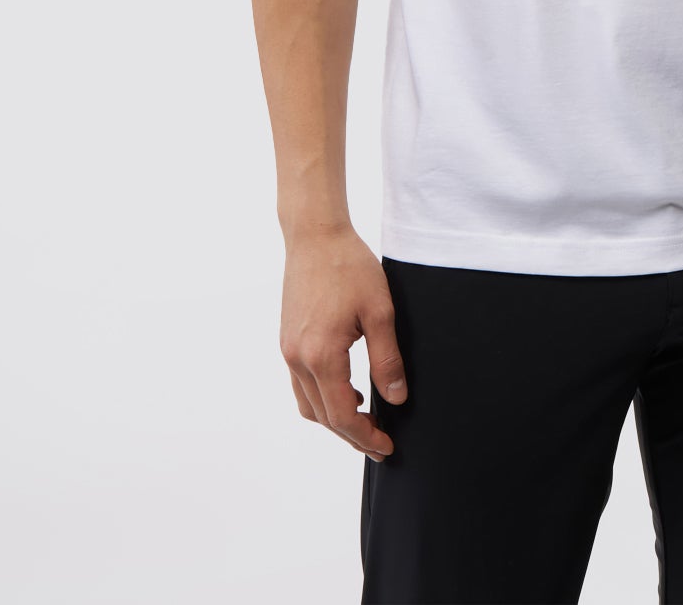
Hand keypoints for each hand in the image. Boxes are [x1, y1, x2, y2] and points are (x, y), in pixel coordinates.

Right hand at [280, 225, 407, 459]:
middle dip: (351, 435)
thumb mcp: (380, 311)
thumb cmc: (350, 266)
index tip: (386, 448)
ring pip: (308, 404)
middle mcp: (298, 359)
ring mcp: (288, 351)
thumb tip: (395, 399)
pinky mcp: (287, 340)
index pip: (342, 415)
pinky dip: (322, 397)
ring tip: (365, 419)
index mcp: (321, 355)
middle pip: (323, 417)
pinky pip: (301, 384)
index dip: (364, 437)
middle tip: (379, 444)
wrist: (315, 235)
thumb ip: (387, 359)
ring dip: (334, 419)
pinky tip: (348, 388)